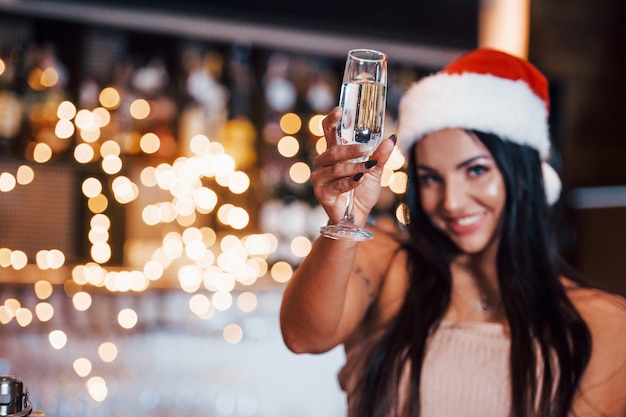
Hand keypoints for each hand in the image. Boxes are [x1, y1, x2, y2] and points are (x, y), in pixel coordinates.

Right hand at [311, 107, 395, 225]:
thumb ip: (380, 156)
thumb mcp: (375, 172)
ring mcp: (320, 178)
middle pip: (333, 150)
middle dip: (350, 149)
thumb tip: (392, 138)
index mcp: (333, 153)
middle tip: (366, 149)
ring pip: (335, 168)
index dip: (331, 120)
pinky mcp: (321, 193)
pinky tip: (359, 180)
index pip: (328, 131)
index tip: (339, 110)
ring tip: (367, 168)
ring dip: (353, 167)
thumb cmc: (362, 192)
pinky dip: (349, 182)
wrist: (357, 217)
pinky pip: (336, 184)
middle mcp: (323, 163)